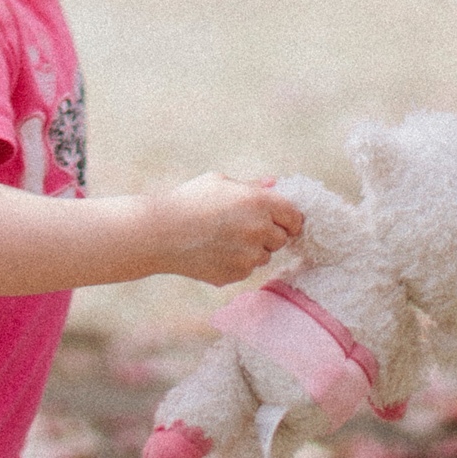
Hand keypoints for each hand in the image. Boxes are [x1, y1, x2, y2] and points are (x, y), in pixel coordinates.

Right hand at [153, 175, 303, 285]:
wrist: (162, 233)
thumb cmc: (189, 201)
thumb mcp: (220, 182)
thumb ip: (252, 186)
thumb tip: (274, 184)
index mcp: (258, 202)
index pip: (294, 216)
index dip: (289, 218)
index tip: (280, 219)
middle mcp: (259, 230)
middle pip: (282, 238)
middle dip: (269, 233)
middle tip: (244, 226)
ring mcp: (249, 256)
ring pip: (264, 255)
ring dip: (253, 249)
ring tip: (225, 237)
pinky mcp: (237, 275)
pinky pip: (247, 269)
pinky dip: (237, 262)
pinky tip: (216, 250)